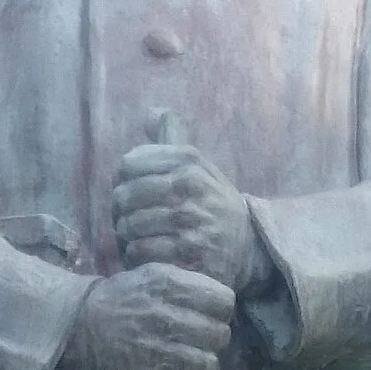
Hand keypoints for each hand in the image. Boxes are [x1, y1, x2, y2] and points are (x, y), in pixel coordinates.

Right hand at [62, 266, 234, 369]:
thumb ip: (187, 284)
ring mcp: (156, 354)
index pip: (223, 302)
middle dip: (213, 342)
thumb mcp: (150, 276)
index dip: (219, 312)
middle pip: (219, 336)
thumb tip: (224, 304)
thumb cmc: (121, 302)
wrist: (76, 332)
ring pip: (210, 367)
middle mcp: (162, 318)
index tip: (208, 318)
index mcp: (166, 286)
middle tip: (199, 345)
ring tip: (191, 368)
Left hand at [112, 142, 269, 299]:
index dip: (123, 180)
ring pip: (129, 225)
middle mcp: (188, 186)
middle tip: (131, 220)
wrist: (248, 248)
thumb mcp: (199, 166)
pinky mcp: (185, 254)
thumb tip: (150, 112)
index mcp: (188, 161)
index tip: (134, 191)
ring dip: (128, 237)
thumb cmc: (213, 204)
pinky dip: (137, 256)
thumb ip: (172, 139)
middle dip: (121, 211)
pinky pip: (140, 252)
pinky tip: (148, 255)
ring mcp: (187, 221)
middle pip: (124, 195)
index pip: (129, 164)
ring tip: (140, 237)